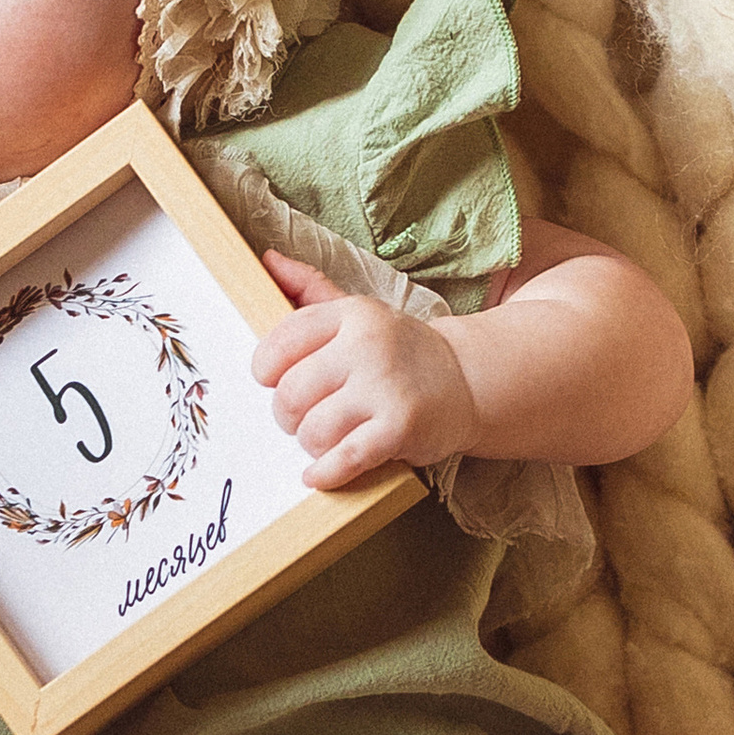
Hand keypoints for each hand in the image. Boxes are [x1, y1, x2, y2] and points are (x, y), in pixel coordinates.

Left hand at [249, 253, 472, 486]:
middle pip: (291, 393)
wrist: (467, 381)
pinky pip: (344, 459)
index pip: (281, 343)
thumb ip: (310, 288)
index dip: (266, 370)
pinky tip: (319, 474)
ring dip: (312, 444)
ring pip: (313, 430)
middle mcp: (368, 346)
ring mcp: (386, 387)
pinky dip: (325, 473)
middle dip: (288, 415)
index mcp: (351, 314)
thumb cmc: (399, 350)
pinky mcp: (400, 428)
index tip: (274, 381)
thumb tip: (269, 261)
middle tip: (303, 417)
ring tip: (327, 438)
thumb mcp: (358, 312)